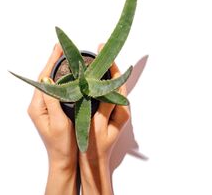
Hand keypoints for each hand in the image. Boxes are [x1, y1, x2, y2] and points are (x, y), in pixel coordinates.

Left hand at [27, 44, 77, 194]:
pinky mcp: (50, 110)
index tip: (57, 48)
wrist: (63, 160)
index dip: (50, 62)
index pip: (43, 78)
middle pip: (45, 77)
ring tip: (65, 56)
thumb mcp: (58, 122)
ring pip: (50, 82)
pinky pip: (55, 90)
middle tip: (62, 47)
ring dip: (56, 69)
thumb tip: (47, 78)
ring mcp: (43, 107)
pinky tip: (68, 74)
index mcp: (37, 106)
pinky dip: (61, 79)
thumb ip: (52, 100)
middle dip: (53, 61)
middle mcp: (38, 105)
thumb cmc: (62, 145)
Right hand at [78, 44, 130, 194]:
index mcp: (120, 110)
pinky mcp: (108, 112)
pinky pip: (104, 92)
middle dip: (108, 64)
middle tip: (99, 49)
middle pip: (115, 80)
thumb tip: (106, 85)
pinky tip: (90, 76)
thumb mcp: (97, 125)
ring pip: (109, 85)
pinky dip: (98, 82)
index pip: (117, 81)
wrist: (93, 162)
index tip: (104, 50)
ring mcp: (115, 109)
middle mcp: (120, 108)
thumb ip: (104, 105)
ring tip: (95, 58)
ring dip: (103, 72)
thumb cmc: (94, 146)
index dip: (111, 64)